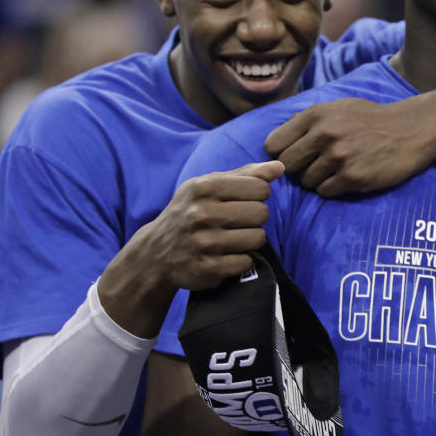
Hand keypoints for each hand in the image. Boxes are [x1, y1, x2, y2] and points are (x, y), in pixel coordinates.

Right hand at [142, 160, 285, 291]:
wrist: (156, 251)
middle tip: (237, 221)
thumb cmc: (191, 210)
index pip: (261, 187)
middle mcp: (202, 213)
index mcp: (204, 187)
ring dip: (250, 239)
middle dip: (254, 217)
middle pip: (262, 213)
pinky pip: (247, 261)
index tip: (243, 200)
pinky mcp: (208, 268)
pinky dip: (241, 259)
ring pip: (258, 238)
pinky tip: (225, 254)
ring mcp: (204, 242)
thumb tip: (280, 167)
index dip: (257, 195)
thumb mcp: (209, 185)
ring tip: (232, 237)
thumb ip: (246, 174)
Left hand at [264, 98, 435, 197]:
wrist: (412, 129)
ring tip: (336, 170)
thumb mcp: (338, 107)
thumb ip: (308, 119)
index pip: (274, 144)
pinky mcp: (353, 177)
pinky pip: (325, 192)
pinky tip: (347, 178)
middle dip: (297, 169)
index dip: (282, 152)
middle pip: (287, 165)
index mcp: (316, 115)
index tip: (295, 156)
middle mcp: (324, 134)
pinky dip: (332, 188)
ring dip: (317, 180)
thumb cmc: (372, 118)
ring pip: (306, 182)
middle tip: (314, 166)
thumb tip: (277, 137)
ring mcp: (339, 157)